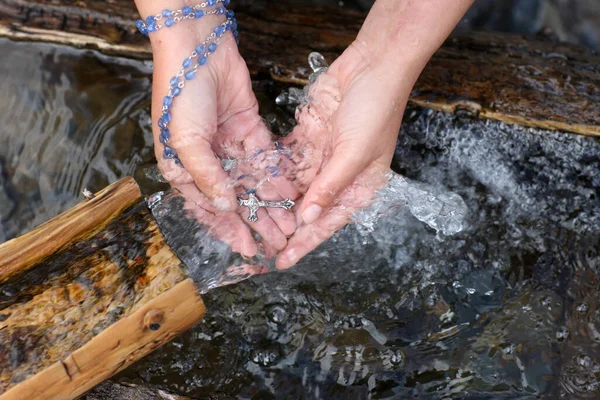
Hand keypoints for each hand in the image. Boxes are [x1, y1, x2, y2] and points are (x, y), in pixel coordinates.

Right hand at [143, 10, 296, 255]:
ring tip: (288, 226)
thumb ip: (207, 177)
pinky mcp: (249, 131)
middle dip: (256, 223)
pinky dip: (276, 178)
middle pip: (235, 201)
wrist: (198, 50)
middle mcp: (207, 162)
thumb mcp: (186, 142)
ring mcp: (229, 147)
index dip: (229, 231)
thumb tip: (226, 208)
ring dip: (270, 205)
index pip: (209, 210)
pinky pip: (264, 161)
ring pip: (253, 184)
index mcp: (183, 170)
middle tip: (277, 243)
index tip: (249, 250)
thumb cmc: (180, 96)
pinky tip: (289, 196)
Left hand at [275, 0, 473, 268]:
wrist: (372, 65)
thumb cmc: (375, 111)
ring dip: (275, 201)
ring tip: (250, 218)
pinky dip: (273, 172)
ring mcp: (321, 158)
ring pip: (294, 187)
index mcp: (358, 187)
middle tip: (259, 242)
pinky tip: (253, 184)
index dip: (304, 243)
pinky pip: (287, 161)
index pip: (327, 223)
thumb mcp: (354, 154)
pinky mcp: (308, 139)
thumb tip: (308, 219)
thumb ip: (329, 187)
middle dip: (286, 226)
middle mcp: (337, 177)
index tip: (282, 261)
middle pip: (307, 209)